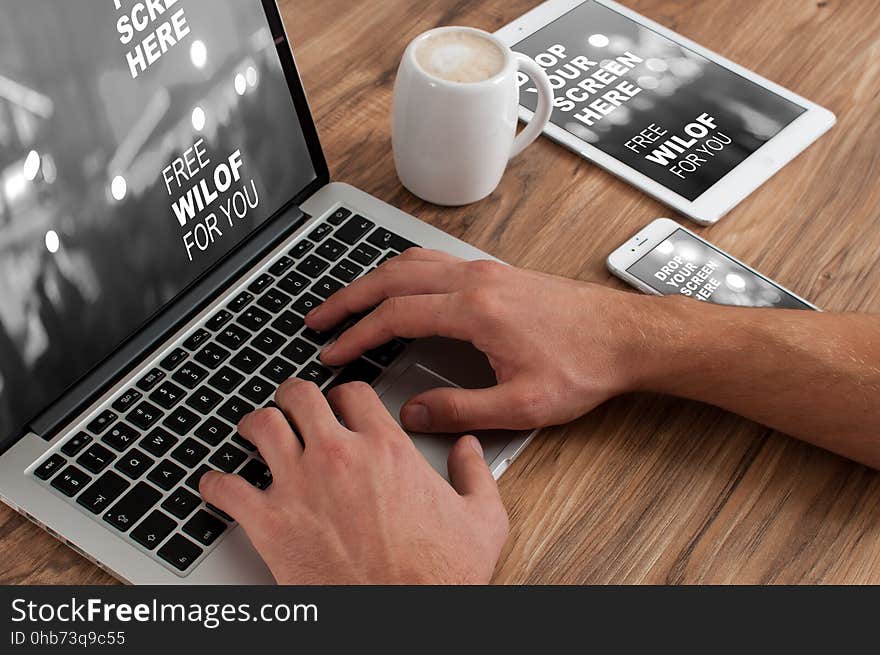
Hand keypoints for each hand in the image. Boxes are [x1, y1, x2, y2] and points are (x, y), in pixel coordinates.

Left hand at [200, 379, 507, 583]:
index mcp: (387, 450)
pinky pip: (226, 487)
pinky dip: (214, 484)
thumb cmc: (437, 578)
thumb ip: (476, 474)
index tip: (340, 404)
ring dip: (255, 425)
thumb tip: (469, 449)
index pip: (353, 392)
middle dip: (293, 396)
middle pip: (301, 396)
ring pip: (261, 427)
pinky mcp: (271, 523)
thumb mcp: (482, 520)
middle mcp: (339, 457)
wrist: (401, 620)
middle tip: (291, 404)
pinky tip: (215, 486)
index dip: (344, 394)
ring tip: (253, 431)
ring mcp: (300, 486)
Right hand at [305, 248, 648, 431]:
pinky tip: (399, 285)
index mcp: (476, 310)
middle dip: (349, 298)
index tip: (333, 352)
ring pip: (412, 262)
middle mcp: (476, 280)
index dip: (357, 335)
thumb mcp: (522, 404)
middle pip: (393, 278)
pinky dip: (402, 271)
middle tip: (318, 319)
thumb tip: (413, 412)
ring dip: (373, 280)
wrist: (625, 336)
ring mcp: (486, 271)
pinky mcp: (496, 273)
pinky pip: (435, 260)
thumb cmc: (583, 366)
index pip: (396, 315)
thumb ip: (462, 409)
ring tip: (347, 301)